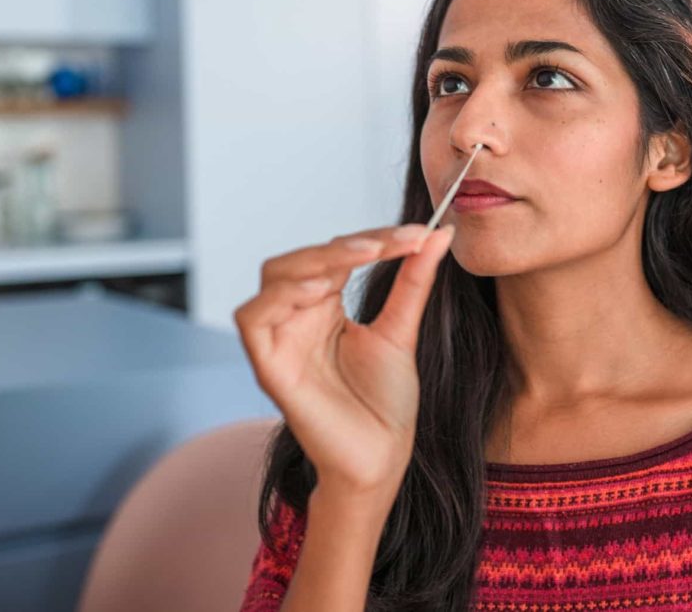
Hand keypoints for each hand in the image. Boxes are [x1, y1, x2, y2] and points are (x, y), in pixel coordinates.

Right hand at [234, 223, 455, 495]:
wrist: (383, 457)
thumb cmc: (386, 403)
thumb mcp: (401, 330)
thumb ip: (413, 281)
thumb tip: (438, 234)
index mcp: (323, 308)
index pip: (336, 255)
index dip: (373, 239)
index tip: (418, 234)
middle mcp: (295, 318)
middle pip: (301, 258)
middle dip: (345, 244)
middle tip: (393, 242)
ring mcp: (279, 341)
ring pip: (275, 277)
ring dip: (317, 260)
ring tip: (363, 256)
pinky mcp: (268, 366)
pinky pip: (253, 318)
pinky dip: (280, 297)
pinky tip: (321, 290)